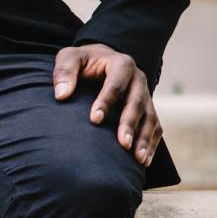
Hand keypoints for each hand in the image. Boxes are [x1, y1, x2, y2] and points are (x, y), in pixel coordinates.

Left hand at [53, 43, 160, 166]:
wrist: (99, 59)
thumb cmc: (82, 61)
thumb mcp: (69, 57)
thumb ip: (64, 72)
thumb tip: (61, 95)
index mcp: (121, 64)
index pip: (115, 84)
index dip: (106, 102)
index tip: (94, 120)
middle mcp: (138, 79)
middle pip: (137, 103)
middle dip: (130, 124)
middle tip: (122, 144)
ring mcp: (146, 94)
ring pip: (150, 117)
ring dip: (145, 138)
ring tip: (138, 159)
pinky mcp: (148, 107)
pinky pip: (155, 126)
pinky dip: (151, 142)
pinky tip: (144, 160)